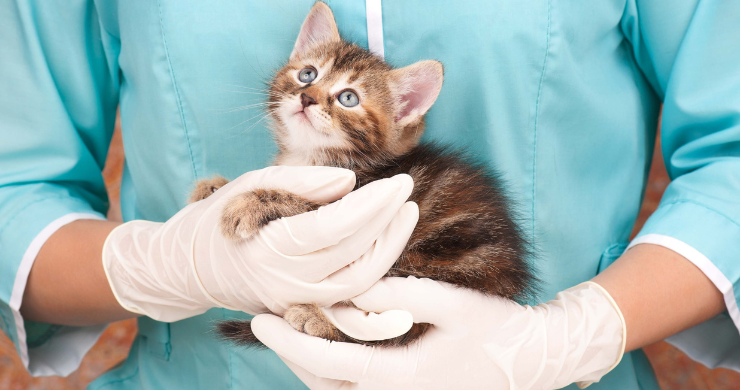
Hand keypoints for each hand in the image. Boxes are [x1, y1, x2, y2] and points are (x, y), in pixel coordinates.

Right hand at [102, 166, 417, 321]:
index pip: (334, 227)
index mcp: (268, 247)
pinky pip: (350, 299)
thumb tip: (350, 182)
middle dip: (387, 220)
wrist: (190, 268)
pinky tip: (388, 244)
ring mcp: (296, 302)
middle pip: (354, 255)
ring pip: (359, 283)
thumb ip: (301, 180)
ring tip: (404, 213)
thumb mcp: (251, 185)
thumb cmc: (220, 218)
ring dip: (389, 248)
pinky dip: (375, 274)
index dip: (372, 205)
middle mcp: (285, 283)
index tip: (398, 182)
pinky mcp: (304, 310)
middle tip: (405, 189)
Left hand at [252, 277, 625, 389]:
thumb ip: (400, 294)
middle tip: (269, 321)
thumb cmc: (496, 329)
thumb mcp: (451, 304)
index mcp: (401, 377)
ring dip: (309, 364)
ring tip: (292, 330)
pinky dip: (332, 371)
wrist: (531, 361)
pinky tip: (328, 343)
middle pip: (322, 384)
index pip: (328, 362)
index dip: (289, 341)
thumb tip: (353, 289)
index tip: (261, 319)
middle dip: (290, 355)